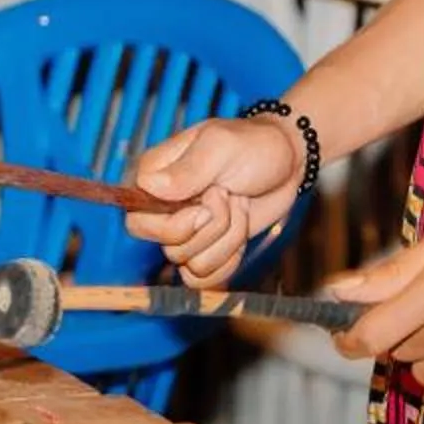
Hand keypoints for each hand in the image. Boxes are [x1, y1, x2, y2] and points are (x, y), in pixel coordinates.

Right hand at [123, 116, 305, 287]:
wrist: (286, 162)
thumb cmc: (251, 145)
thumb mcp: (220, 147)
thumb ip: (186, 169)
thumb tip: (150, 187)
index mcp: (154, 178)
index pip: (137, 222)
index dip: (176, 223)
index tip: (210, 197)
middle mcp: (163, 208)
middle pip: (168, 248)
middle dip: (211, 230)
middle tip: (228, 197)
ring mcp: (185, 231)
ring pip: (191, 264)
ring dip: (228, 239)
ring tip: (239, 204)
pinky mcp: (206, 248)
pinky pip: (202, 278)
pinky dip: (228, 261)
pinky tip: (240, 233)